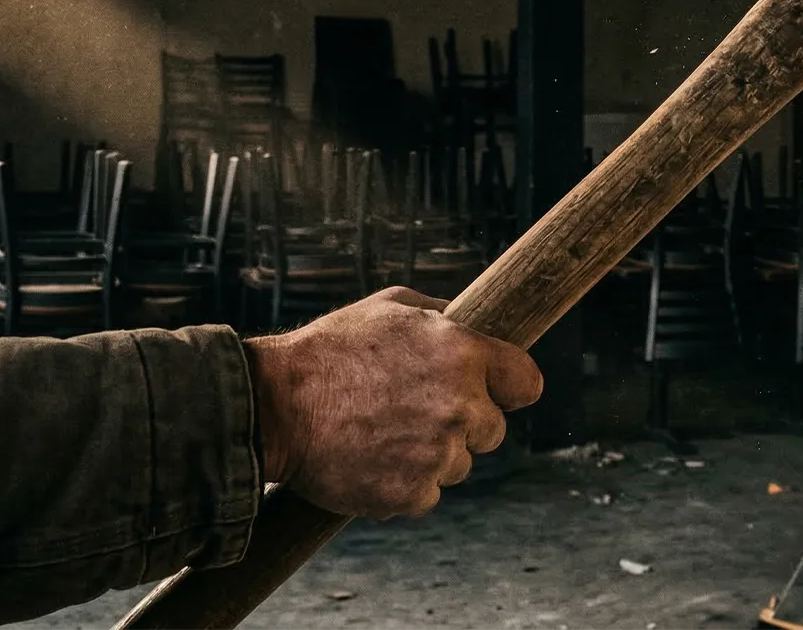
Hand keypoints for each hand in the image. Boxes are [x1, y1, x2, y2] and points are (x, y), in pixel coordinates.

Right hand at [243, 287, 541, 519]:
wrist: (275, 406)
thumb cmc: (330, 349)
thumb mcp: (390, 308)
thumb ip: (443, 316)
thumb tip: (475, 322)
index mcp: (463, 353)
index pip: (527, 382)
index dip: (509, 388)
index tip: (496, 392)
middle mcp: (460, 405)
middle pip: (494, 431)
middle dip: (463, 424)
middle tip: (413, 411)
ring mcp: (438, 454)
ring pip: (459, 465)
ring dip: (431, 455)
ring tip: (381, 432)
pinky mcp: (413, 494)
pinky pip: (427, 494)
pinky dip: (404, 483)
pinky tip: (370, 458)